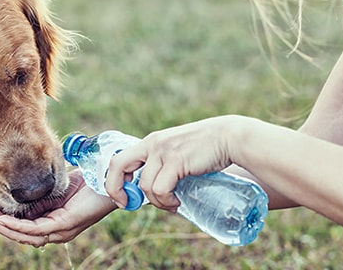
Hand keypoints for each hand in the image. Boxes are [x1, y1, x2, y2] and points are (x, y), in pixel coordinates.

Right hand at [0, 171, 116, 246]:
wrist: (109, 179)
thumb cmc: (89, 182)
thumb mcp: (59, 187)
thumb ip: (43, 193)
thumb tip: (23, 191)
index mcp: (56, 221)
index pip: (27, 227)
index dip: (8, 221)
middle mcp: (58, 231)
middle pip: (24, 235)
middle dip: (2, 226)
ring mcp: (62, 230)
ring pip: (28, 235)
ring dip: (6, 228)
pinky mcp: (65, 225)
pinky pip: (37, 229)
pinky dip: (18, 226)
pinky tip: (5, 220)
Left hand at [105, 116, 242, 211]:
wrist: (229, 137)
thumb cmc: (206, 149)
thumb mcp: (177, 152)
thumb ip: (163, 165)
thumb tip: (153, 193)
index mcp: (150, 142)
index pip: (119, 159)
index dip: (114, 180)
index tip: (123, 197)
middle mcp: (152, 144)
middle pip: (118, 165)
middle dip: (115, 188)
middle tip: (127, 204)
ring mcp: (163, 151)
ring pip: (145, 185)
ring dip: (156, 201)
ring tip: (172, 203)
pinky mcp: (177, 160)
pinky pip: (160, 188)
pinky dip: (166, 200)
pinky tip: (177, 201)